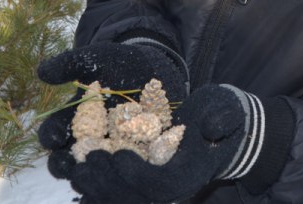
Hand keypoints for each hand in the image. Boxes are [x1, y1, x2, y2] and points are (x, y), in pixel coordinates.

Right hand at [36, 41, 187, 180]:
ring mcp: (116, 153)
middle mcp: (91, 143)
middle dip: (70, 165)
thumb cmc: (120, 62)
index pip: (54, 133)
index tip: (55, 138)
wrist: (155, 66)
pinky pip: (135, 172)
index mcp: (73, 122)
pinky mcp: (143, 157)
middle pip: (73, 161)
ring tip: (107, 166)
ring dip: (100, 173)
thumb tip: (42, 71)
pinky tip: (136, 169)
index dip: (51, 137)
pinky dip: (133, 173)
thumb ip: (71, 64)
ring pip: (101, 173)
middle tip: (77, 164)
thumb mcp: (98, 58)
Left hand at [68, 84, 259, 203]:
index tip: (116, 153)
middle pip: (134, 200)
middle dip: (107, 183)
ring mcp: (153, 190)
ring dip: (96, 189)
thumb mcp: (225, 109)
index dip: (135, 174)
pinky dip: (95, 194)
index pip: (157, 185)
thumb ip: (222, 116)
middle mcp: (170, 190)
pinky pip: (115, 197)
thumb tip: (213, 127)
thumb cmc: (220, 114)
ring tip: (76, 170)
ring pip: (120, 201)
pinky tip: (78, 184)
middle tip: (87, 162)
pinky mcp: (141, 184)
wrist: (220, 128)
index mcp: (188, 174)